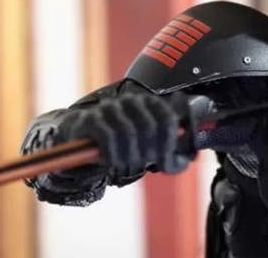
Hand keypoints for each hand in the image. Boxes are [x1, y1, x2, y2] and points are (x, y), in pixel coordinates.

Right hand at [59, 93, 196, 175]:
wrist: (84, 141)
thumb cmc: (123, 145)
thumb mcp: (148, 148)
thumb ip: (169, 155)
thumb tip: (183, 163)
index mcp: (150, 103)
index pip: (167, 119)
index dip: (169, 144)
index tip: (163, 163)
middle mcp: (131, 101)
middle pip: (149, 127)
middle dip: (147, 153)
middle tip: (140, 166)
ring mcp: (110, 107)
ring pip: (128, 132)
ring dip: (128, 156)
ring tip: (125, 167)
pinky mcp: (90, 119)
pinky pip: (107, 136)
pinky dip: (112, 154)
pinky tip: (112, 162)